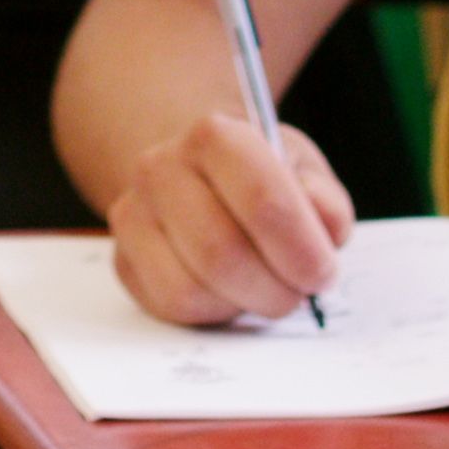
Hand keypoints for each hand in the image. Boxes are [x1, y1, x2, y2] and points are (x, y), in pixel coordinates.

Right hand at [106, 105, 356, 325]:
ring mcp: (133, 213)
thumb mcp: (303, 172)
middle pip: (223, 252)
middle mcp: (161, 167)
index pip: (262, 200)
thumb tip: (325, 227)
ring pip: (192, 287)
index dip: (302, 249)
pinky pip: (169, 306)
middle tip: (299, 292)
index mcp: (214, 136)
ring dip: (244, 304)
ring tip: (265, 288)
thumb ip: (324, 200)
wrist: (199, 178)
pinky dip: (212, 312)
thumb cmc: (260, 179)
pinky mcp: (123, 258)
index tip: (323, 273)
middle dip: (275, 288)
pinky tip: (229, 292)